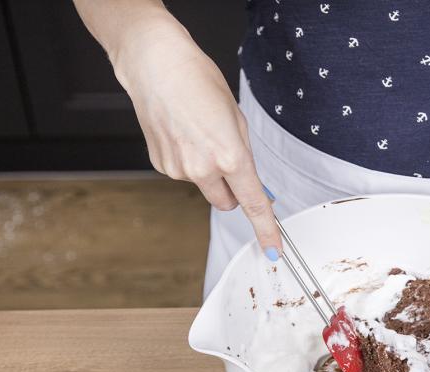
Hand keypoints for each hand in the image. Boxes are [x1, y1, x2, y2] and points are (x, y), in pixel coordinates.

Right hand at [112, 19, 280, 257]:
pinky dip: (188, 162)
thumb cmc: (198, 81)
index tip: (273, 249)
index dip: (266, 229)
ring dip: (208, 172)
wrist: (155, 65)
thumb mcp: (236, 118)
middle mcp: (202, 169)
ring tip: (199, 134)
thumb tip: (254, 185)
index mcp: (230, 156)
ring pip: (205, 187)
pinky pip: (185, 175)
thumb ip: (246, 156)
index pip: (254, 204)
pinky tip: (182, 135)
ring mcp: (178, 170)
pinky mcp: (160, 165)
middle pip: (227, 203)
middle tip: (229, 160)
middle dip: (234, 190)